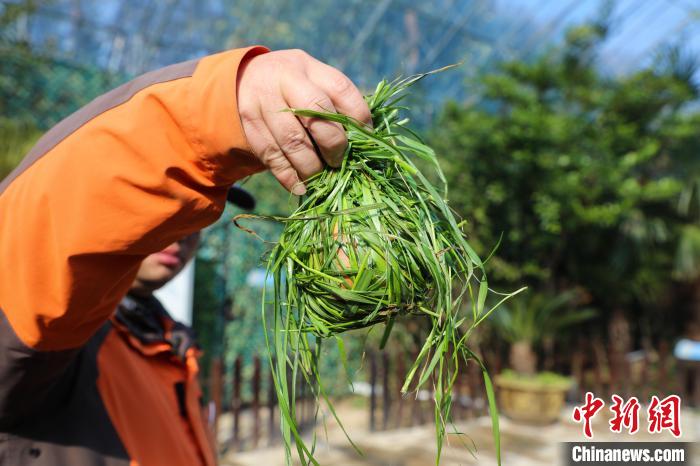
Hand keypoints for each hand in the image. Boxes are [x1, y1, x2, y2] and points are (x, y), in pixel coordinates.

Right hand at [236, 49, 370, 194]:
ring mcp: (263, 101)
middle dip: (333, 144)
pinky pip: (271, 155)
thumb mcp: (314, 82)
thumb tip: (366, 144)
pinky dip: (288, 176)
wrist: (244, 80)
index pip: (341, 89)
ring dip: (311, 166)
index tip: (366, 139)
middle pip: (315, 113)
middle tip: (338, 162)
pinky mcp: (249, 124)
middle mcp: (285, 79)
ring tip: (321, 179)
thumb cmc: (294, 89)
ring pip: (292, 140)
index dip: (358, 118)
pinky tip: (301, 187)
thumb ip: (337, 105)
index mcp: (310, 68)